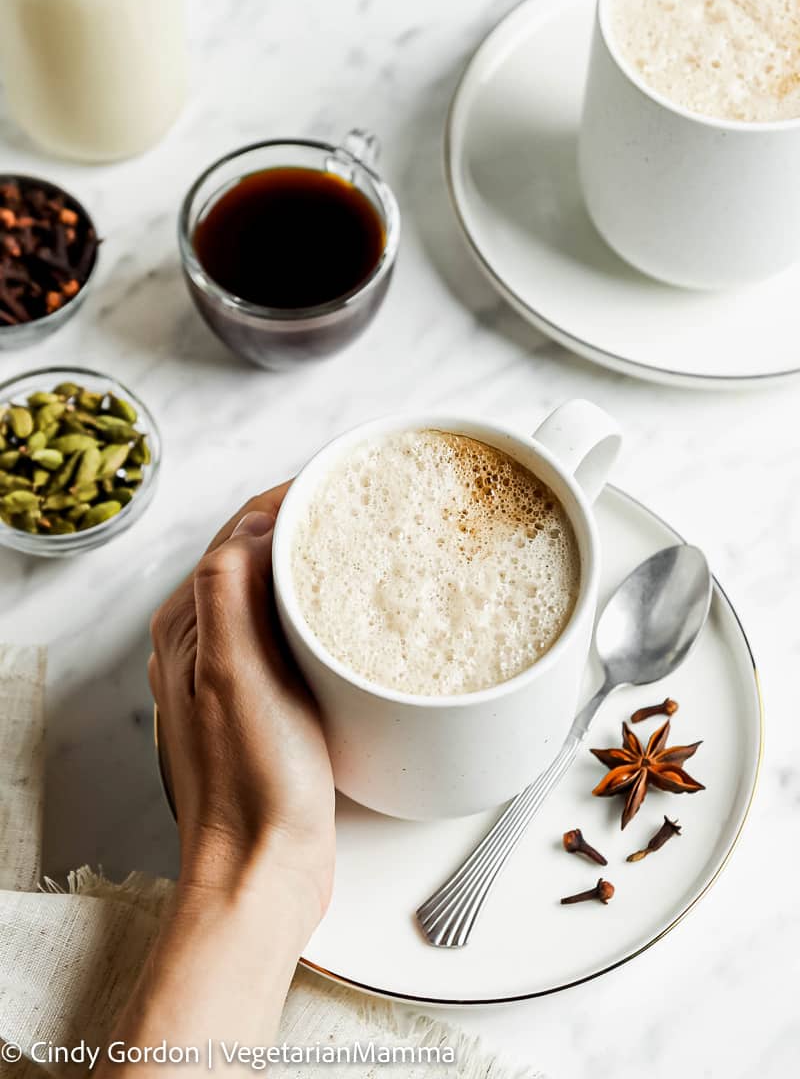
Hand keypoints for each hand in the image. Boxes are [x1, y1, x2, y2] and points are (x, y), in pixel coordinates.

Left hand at [149, 484, 334, 938]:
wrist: (262, 869)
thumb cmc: (250, 783)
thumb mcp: (232, 674)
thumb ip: (230, 591)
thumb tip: (257, 527)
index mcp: (189, 626)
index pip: (238, 532)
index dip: (290, 497)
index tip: (341, 479)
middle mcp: (206, 642)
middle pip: (259, 555)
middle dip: (308, 524)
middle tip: (366, 507)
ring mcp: (238, 671)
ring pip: (279, 591)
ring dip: (319, 564)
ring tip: (369, 547)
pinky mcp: (271, 699)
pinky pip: (296, 631)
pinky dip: (325, 609)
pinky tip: (359, 615)